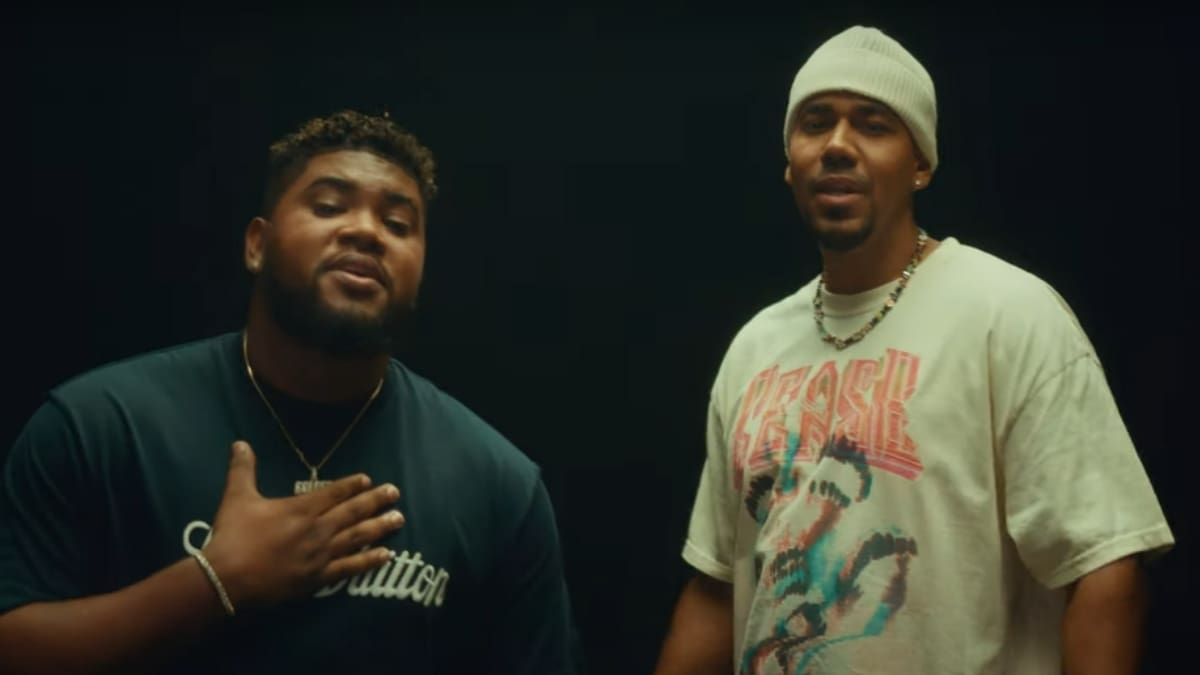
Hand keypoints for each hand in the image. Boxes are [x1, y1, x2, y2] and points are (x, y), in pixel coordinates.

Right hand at [200, 440, 404, 609]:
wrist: (228, 579)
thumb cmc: (233, 537)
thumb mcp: (237, 497)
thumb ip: (243, 469)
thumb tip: (240, 442)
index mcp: (300, 509)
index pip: (333, 493)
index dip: (352, 485)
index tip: (369, 480)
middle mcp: (317, 529)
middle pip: (352, 512)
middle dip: (375, 501)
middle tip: (396, 493)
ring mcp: (320, 555)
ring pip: (357, 537)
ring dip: (380, 527)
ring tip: (399, 519)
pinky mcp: (318, 578)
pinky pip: (349, 568)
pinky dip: (369, 561)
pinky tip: (387, 556)